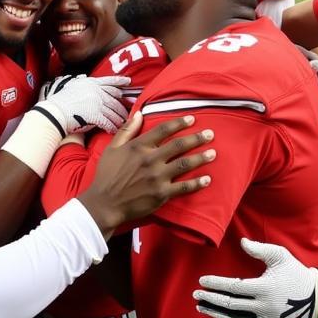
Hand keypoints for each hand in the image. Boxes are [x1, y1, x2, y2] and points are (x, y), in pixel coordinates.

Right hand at [35, 74, 128, 135]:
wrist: (55, 111)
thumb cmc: (60, 100)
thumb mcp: (72, 85)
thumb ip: (80, 82)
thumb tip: (83, 79)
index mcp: (91, 83)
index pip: (109, 81)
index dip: (120, 81)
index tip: (128, 82)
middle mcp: (97, 91)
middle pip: (115, 99)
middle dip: (122, 107)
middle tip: (128, 111)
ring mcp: (98, 103)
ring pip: (113, 112)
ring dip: (119, 119)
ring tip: (122, 123)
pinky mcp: (96, 116)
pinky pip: (108, 122)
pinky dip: (112, 127)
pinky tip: (114, 130)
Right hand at [81, 112, 214, 232]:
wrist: (105, 203)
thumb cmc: (107, 175)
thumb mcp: (112, 148)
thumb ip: (127, 130)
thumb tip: (140, 114)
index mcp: (139, 146)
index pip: (163, 130)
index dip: (179, 123)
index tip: (192, 119)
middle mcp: (150, 159)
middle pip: (179, 145)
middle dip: (197, 138)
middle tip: (210, 134)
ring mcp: (157, 177)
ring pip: (185, 164)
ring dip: (201, 158)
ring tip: (213, 153)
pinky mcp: (161, 194)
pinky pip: (184, 187)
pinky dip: (197, 183)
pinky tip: (207, 179)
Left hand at [194, 238, 317, 317]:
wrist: (315, 298)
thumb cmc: (294, 272)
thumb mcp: (280, 256)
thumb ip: (259, 248)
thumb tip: (241, 242)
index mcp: (264, 288)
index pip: (232, 287)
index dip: (215, 284)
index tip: (201, 280)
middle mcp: (264, 308)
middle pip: (230, 305)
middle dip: (210, 299)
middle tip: (195, 295)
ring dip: (215, 315)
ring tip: (201, 308)